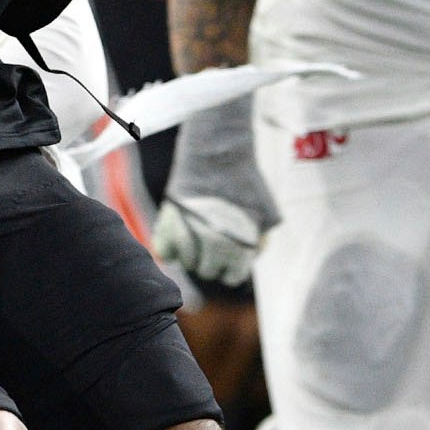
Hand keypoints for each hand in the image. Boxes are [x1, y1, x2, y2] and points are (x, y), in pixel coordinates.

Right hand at [154, 97, 278, 285]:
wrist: (218, 152)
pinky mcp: (167, 220)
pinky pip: (163, 252)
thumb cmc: (244, 181)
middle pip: (207, 270)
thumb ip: (260, 242)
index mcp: (240, 246)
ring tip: (197, 231)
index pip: (232, 277)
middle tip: (213, 237)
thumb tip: (249, 259)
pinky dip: (169, 247)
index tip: (230, 252)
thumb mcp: (265, 213)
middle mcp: (213, 245)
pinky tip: (178, 234)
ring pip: (186, 262)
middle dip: (212, 258)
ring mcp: (188, 233)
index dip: (232, 266)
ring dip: (191, 251)